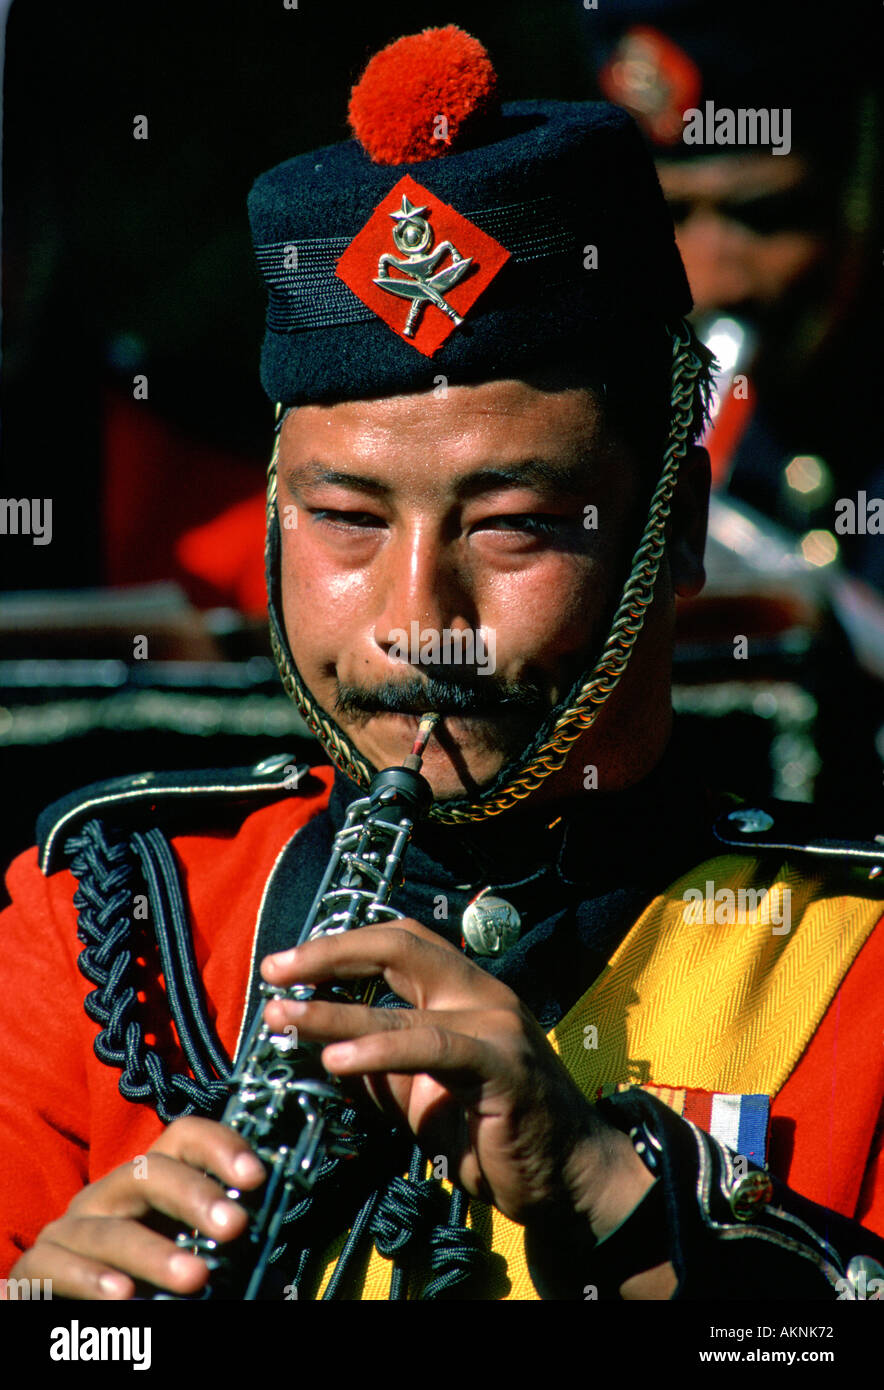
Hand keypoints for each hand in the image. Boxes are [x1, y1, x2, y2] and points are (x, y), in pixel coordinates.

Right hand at [6, 1117, 265, 1299]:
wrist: (78, 1312)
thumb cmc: (147, 1284)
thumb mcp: (192, 1260)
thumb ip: (227, 1254)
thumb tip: (275, 1263)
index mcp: (151, 1182)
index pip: (184, 1138)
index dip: (221, 1147)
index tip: (257, 1177)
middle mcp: (110, 1194)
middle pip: (149, 1172)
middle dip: (194, 1195)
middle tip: (235, 1227)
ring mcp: (71, 1229)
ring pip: (112, 1230)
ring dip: (154, 1254)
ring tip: (194, 1279)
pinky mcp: (36, 1268)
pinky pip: (58, 1267)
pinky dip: (91, 1280)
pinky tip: (122, 1296)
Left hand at [261, 918, 650, 1231]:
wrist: (563, 1180)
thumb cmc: (489, 1134)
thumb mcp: (417, 1093)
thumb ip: (372, 1064)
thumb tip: (306, 1045)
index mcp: (461, 991)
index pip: (397, 943)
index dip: (338, 947)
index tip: (284, 966)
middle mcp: (480, 994)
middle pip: (399, 946)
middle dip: (329, 954)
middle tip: (275, 972)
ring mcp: (495, 1025)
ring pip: (403, 1004)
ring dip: (334, 1011)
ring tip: (284, 1018)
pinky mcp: (502, 1065)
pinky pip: (432, 1048)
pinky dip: (379, 1049)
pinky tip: (336, 1061)